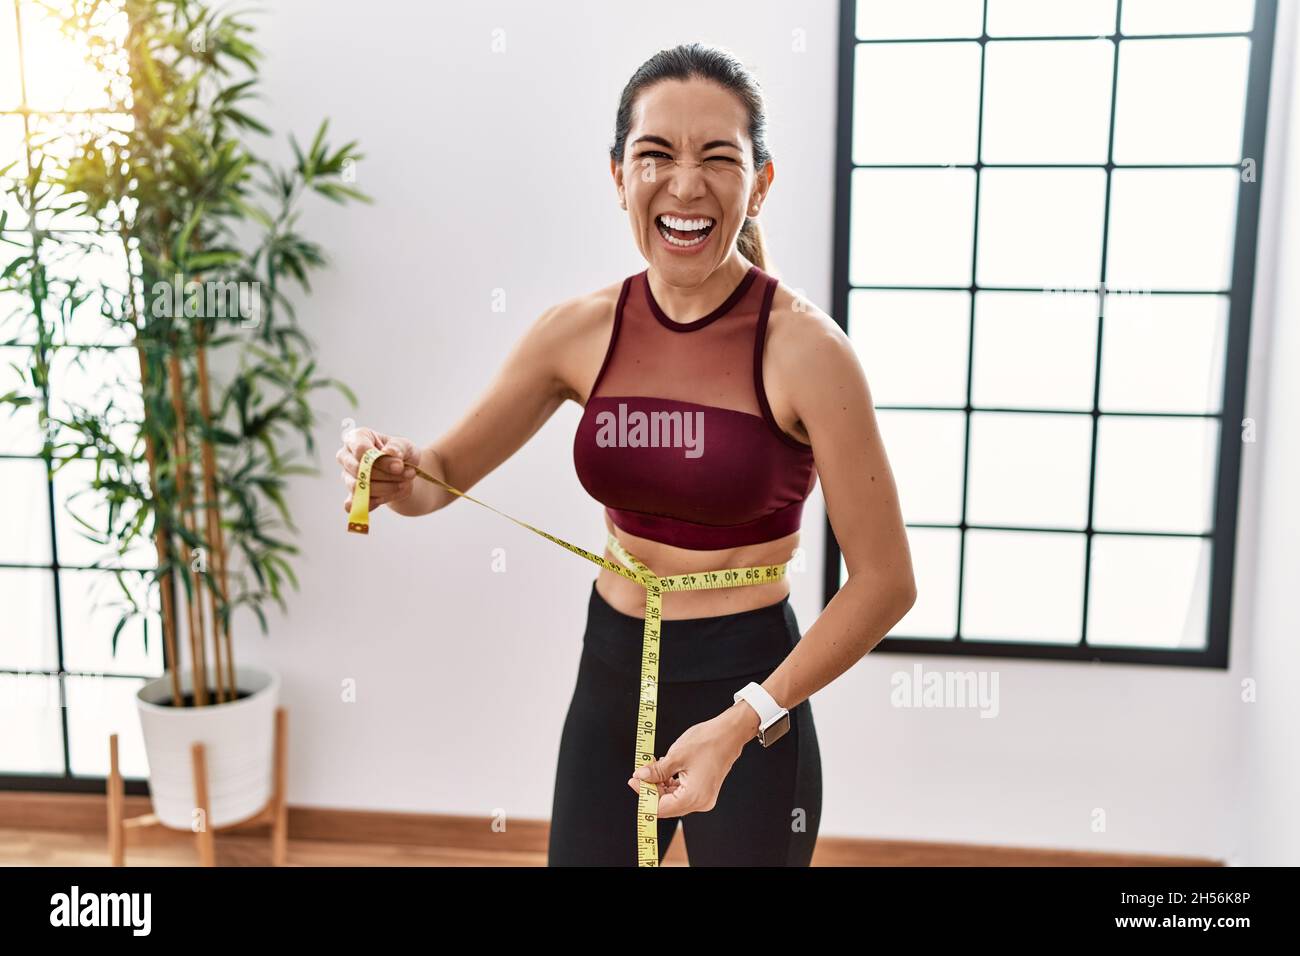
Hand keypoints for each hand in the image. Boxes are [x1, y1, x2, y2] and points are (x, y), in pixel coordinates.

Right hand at [337, 426, 420, 513]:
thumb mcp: (405, 445)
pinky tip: (390, 495)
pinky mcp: (351, 495)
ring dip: (385, 489)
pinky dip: (376, 502)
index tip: (400, 466)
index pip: (361, 450)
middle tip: (407, 475)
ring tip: (404, 484)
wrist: (404, 472)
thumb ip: (397, 448)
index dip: (381, 461)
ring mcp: (346, 477)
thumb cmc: (401, 453)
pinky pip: (356, 504)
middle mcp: (346, 456)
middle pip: (359, 471)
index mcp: (356, 438)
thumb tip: (389, 453)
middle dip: (386, 476)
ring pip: (359, 488)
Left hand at [625, 704, 755, 817]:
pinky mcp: (704, 791)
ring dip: (660, 786)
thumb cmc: (708, 742)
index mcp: (694, 797)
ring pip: (674, 799)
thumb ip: (657, 771)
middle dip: (651, 790)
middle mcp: (700, 802)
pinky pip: (682, 793)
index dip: (644, 795)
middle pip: (667, 805)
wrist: (729, 733)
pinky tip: (663, 770)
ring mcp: (704, 798)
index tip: (633, 781)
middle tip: (639, 774)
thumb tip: (640, 777)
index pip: (661, 807)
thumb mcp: (676, 756)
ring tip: (651, 768)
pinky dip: (671, 784)